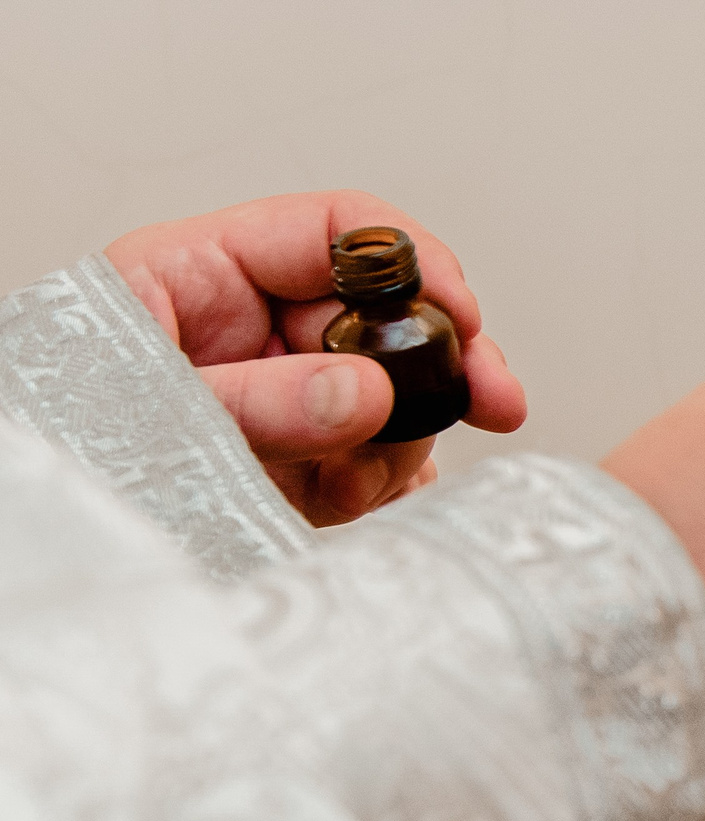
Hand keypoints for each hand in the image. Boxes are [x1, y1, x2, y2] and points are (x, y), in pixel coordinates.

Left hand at [104, 191, 527, 525]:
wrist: (37, 542)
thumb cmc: (64, 448)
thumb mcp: (156, 410)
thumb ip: (263, 401)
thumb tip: (366, 392)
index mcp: (203, 276)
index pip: (339, 230)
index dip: (415, 261)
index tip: (463, 314)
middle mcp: (250, 329)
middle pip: (384, 316)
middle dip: (443, 364)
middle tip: (496, 402)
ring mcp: (281, 395)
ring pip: (391, 396)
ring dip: (401, 443)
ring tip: (358, 485)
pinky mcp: (299, 460)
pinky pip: (376, 459)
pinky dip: (388, 485)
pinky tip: (362, 501)